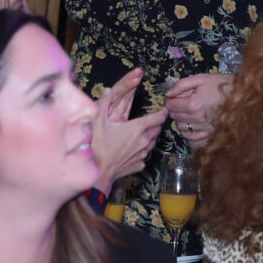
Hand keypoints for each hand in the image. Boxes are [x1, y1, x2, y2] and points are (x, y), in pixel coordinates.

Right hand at [92, 69, 167, 186]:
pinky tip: (132, 150)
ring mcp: (143, 154)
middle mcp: (144, 140)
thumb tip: (107, 90)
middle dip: (156, 124)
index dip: (162, 113)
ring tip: (142, 134)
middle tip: (152, 120)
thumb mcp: (98, 122)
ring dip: (150, 137)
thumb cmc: (98, 146)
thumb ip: (103, 104)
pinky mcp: (140, 165)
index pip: (157, 118)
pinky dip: (141, 151)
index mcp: (137, 128)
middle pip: (156, 129)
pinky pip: (144, 155)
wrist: (98, 173)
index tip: (165, 110)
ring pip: (152, 142)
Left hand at [165, 73, 235, 145]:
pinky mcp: (209, 133)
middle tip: (181, 102)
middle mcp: (197, 118)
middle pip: (174, 116)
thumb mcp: (201, 79)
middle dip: (175, 108)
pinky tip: (192, 123)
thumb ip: (181, 85)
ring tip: (188, 112)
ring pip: (180, 126)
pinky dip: (188, 130)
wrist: (240, 95)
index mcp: (193, 103)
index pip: (170, 105)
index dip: (169, 100)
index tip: (173, 97)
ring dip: (181, 119)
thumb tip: (168, 94)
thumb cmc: (220, 85)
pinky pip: (191, 136)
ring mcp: (203, 127)